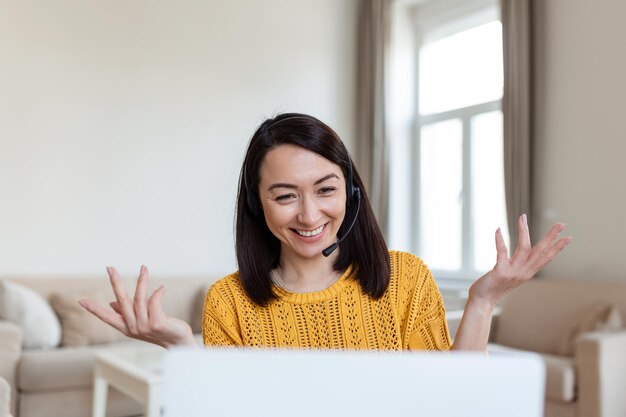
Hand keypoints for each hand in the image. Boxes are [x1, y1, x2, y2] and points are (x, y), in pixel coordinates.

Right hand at [78, 265, 195, 347]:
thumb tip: (112, 304)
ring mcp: (144, 326)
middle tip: (109, 268)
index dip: (94, 309)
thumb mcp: (141, 323)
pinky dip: (157, 292)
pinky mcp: (156, 323)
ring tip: (143, 268)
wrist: (179, 343)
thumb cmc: (161, 330)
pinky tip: (162, 288)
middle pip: (121, 301)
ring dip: (141, 281)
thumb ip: (127, 314)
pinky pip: (154, 301)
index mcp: (126, 328)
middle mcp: (133, 327)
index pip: (106, 317)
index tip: (80, 301)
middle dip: (115, 282)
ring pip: (139, 298)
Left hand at [468, 213, 571, 309]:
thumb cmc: (494, 287)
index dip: (557, 248)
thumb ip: (518, 265)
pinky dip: (500, 240)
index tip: (568, 237)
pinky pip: (502, 253)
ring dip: (524, 231)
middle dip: (551, 237)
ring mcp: (513, 272)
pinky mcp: (500, 272)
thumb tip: (524, 251)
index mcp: (527, 273)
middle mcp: (523, 273)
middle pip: (540, 252)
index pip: (546, 258)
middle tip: (561, 224)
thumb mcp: (511, 275)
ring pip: (524, 249)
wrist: (482, 302)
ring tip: (523, 217)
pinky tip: (498, 229)